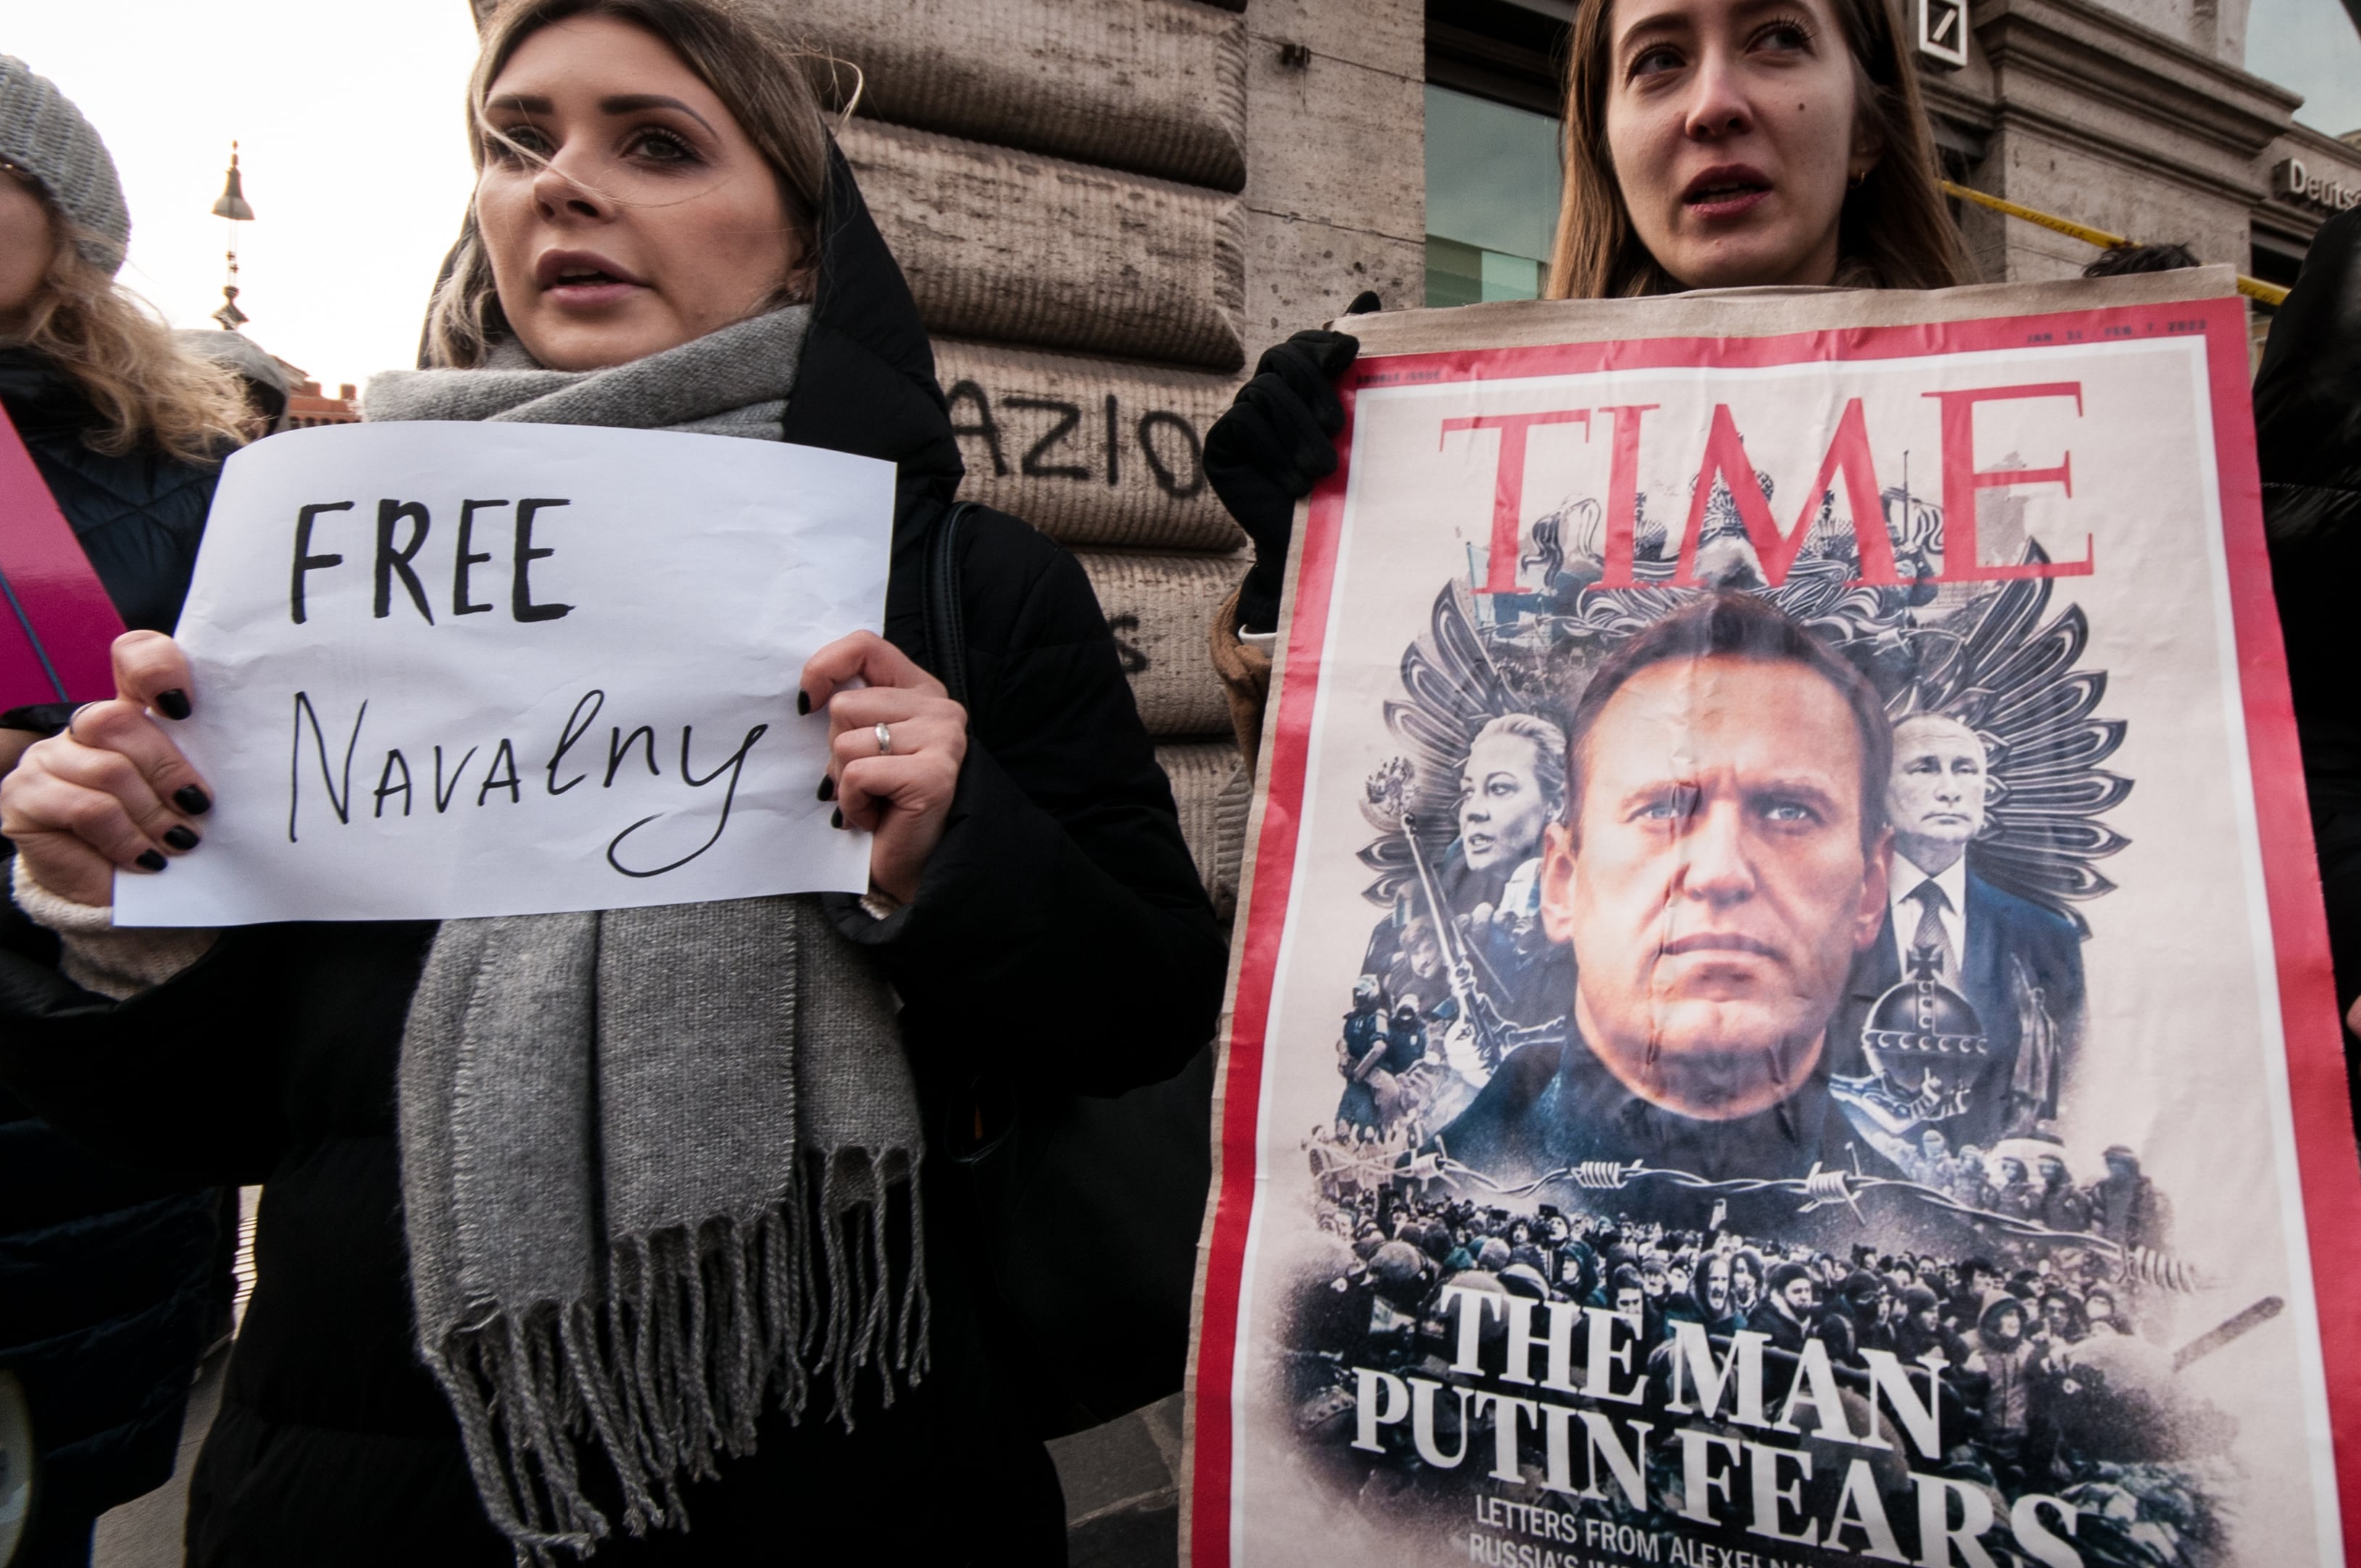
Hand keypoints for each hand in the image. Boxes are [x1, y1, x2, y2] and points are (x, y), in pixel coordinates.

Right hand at [1, 632, 210, 908]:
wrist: (123, 894)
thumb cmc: (168, 836)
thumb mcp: (192, 793)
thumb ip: (204, 761)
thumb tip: (251, 751)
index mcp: (132, 712)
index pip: (135, 656)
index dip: (159, 668)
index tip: (186, 706)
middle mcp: (84, 727)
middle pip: (120, 719)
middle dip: (168, 769)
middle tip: (198, 807)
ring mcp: (47, 758)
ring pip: (109, 770)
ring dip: (153, 814)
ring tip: (178, 842)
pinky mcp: (23, 797)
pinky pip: (88, 809)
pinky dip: (127, 837)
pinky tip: (146, 857)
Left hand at [799, 631, 966, 905]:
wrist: (915, 869)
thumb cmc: (886, 807)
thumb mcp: (867, 745)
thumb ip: (853, 711)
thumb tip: (807, 696)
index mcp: (922, 692)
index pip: (866, 646)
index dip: (825, 667)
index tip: (808, 703)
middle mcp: (940, 709)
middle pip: (845, 705)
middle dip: (837, 749)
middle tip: (866, 781)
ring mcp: (942, 739)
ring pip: (845, 742)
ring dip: (844, 781)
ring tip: (873, 800)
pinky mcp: (932, 775)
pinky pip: (857, 774)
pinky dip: (853, 803)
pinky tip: (877, 817)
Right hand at [1204, 290, 1378, 632]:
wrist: (1313, 549)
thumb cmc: (1344, 488)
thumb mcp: (1359, 425)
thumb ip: (1357, 366)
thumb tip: (1368, 296)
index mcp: (1299, 384)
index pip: (1304, 343)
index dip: (1323, 342)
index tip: (1351, 354)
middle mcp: (1265, 394)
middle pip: (1280, 359)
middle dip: (1312, 385)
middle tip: (1339, 426)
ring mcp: (1239, 418)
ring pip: (1264, 391)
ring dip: (1297, 429)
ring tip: (1324, 469)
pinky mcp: (1219, 446)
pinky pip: (1241, 422)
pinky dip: (1273, 448)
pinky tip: (1296, 484)